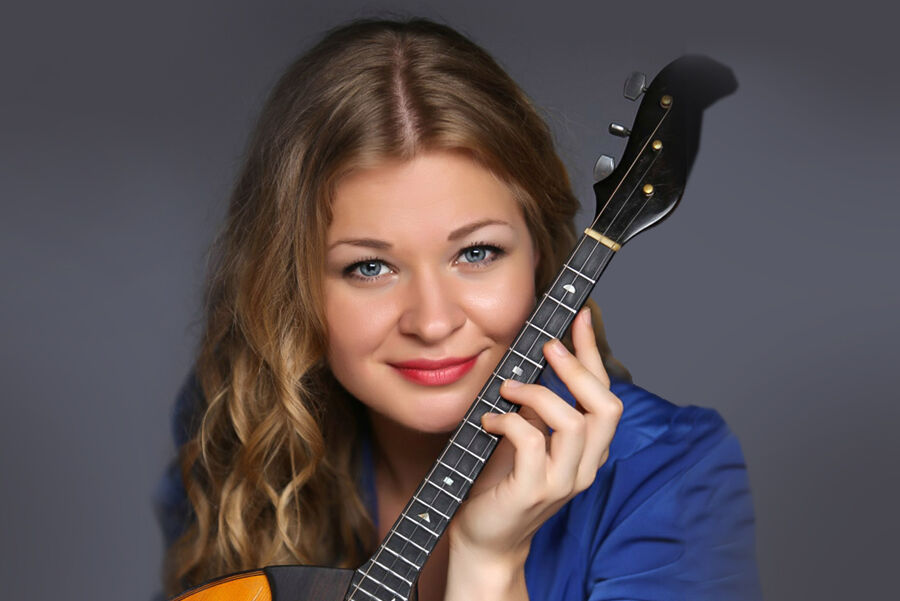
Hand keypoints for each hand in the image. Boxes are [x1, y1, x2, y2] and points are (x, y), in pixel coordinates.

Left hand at [445, 307, 622, 595]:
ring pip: (573, 423)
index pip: (606, 395)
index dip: (593, 354)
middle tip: (546, 347)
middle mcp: (586, 467)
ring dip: (537, 395)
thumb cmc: (503, 483)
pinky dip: (508, 421)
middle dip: (577, 369)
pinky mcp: (533, 491)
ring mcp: (562, 482)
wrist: (486, 538)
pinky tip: (488, 421)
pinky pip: (532, 442)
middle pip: (607, 408)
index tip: (579, 317)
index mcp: (589, 451)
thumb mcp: (529, 437)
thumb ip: (540, 407)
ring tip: (507, 390)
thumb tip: (534, 357)